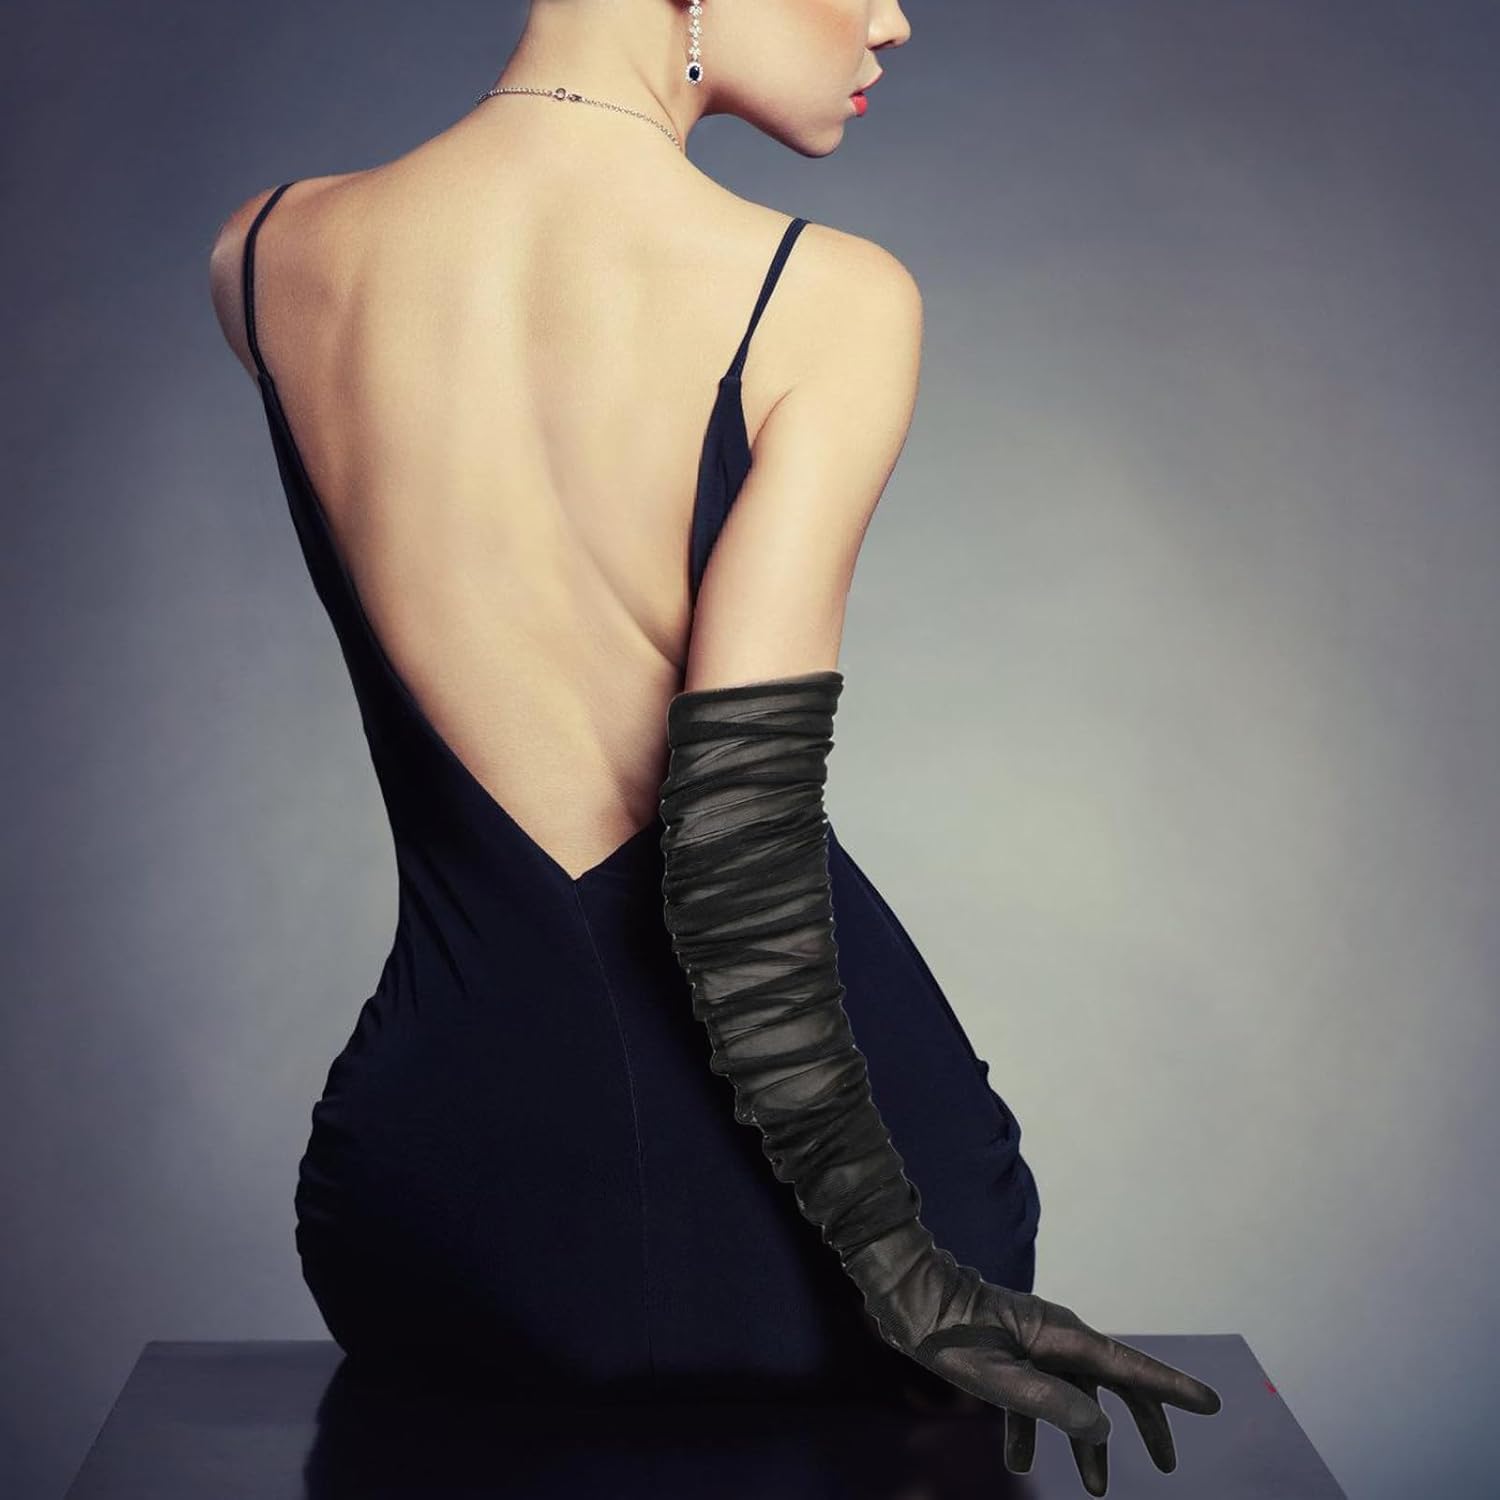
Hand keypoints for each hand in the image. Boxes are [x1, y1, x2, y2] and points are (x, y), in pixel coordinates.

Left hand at [892, 1274, 1222, 1496]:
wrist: (908, 1295)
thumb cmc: (948, 1333)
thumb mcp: (997, 1377)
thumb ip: (1049, 1404)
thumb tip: (1102, 1432)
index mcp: (1061, 1337)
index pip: (1127, 1366)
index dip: (1170, 1389)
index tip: (1211, 1405)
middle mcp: (1056, 1336)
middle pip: (1114, 1382)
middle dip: (1143, 1424)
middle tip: (1165, 1466)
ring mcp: (1034, 1343)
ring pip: (1075, 1396)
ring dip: (1085, 1443)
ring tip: (1094, 1491)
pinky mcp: (1010, 1351)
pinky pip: (1035, 1394)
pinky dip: (1033, 1430)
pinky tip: (1018, 1465)